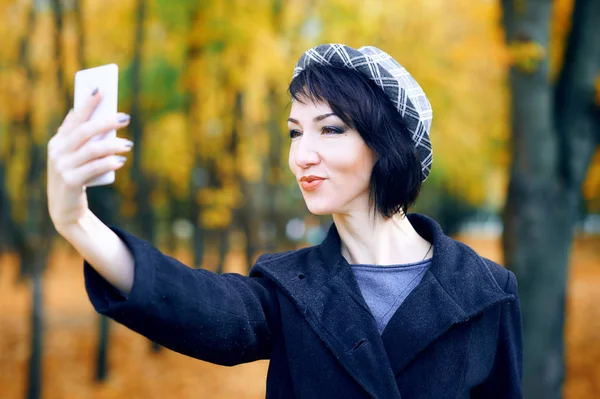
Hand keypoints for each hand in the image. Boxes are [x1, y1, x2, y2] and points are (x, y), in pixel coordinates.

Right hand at [47, 89, 131, 234]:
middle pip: (84, 131)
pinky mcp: (70, 182)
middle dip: (105, 122)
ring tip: (129, 144)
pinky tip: (121, 161)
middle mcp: (57, 151)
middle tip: (125, 118)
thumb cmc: (77, 177)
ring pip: (91, 150)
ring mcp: (62, 167)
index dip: (87, 103)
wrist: (65, 209)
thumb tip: (106, 118)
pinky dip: (108, 163)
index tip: (102, 89)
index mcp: (58, 141)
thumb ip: (85, 140)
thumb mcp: (76, 157)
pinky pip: (93, 169)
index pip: (74, 117)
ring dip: (113, 145)